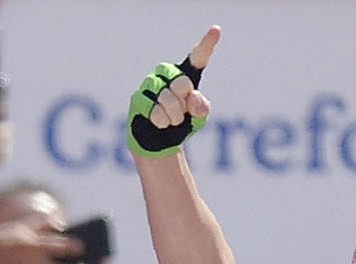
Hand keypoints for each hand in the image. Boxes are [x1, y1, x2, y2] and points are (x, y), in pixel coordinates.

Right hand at [128, 27, 217, 155]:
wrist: (161, 142)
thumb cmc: (182, 124)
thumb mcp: (198, 118)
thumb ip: (201, 107)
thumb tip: (193, 96)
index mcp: (185, 75)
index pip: (197, 58)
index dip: (207, 45)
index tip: (217, 30)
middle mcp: (166, 74)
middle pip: (182, 83)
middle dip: (184, 103)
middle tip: (181, 111)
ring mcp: (150, 84)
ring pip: (167, 99)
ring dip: (174, 117)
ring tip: (170, 120)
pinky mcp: (138, 97)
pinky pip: (156, 111)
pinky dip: (162, 122)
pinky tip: (159, 123)